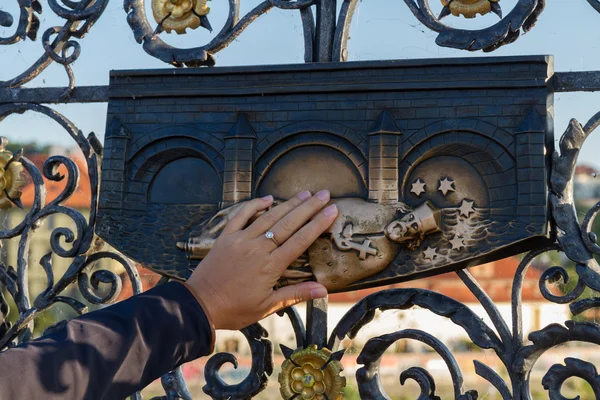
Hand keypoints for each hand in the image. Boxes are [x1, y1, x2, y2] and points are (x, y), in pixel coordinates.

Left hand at [186, 190, 337, 330]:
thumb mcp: (267, 306)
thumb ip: (296, 294)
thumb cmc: (235, 309)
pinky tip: (268, 198)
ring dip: (288, 203)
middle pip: (288, 223)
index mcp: (271, 266)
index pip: (301, 240)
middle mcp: (258, 248)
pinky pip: (242, 215)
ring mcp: (241, 239)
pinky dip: (255, 205)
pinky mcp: (227, 237)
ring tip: (305, 193)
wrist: (200, 305)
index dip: (318, 224)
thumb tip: (323, 290)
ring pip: (269, 216)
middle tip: (325, 194)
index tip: (332, 210)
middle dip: (309, 207)